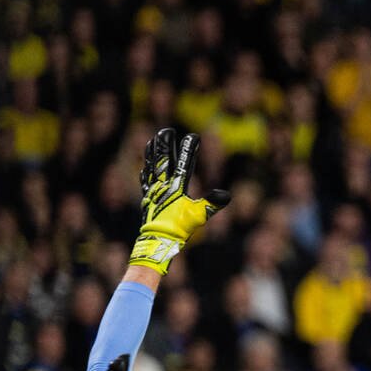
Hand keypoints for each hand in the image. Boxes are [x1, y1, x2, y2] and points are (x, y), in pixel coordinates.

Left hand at [129, 129, 230, 274]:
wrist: (158, 240)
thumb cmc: (179, 228)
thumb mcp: (199, 216)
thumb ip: (211, 204)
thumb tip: (225, 194)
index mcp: (176, 186)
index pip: (184, 163)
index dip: (189, 149)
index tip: (193, 136)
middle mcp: (163, 185)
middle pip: (163, 159)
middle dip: (165, 144)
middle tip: (166, 131)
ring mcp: (153, 191)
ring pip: (151, 166)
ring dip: (152, 153)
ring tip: (152, 141)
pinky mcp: (148, 199)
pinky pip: (145, 180)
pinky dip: (146, 171)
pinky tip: (145, 168)